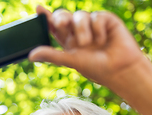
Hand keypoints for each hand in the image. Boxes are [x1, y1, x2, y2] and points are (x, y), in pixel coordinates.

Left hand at [28, 5, 146, 87]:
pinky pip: (96, 16)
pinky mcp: (106, 20)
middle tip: (62, 24)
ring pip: (79, 16)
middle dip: (61, 19)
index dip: (46, 18)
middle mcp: (79, 32)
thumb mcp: (71, 60)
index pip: (54, 27)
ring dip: (82, 29)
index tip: (38, 9)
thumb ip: (52, 55)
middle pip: (64, 16)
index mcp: (69, 42)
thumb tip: (31, 56)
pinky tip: (104, 40)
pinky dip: (98, 29)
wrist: (120, 68)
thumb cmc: (97, 68)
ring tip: (88, 43)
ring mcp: (92, 25)